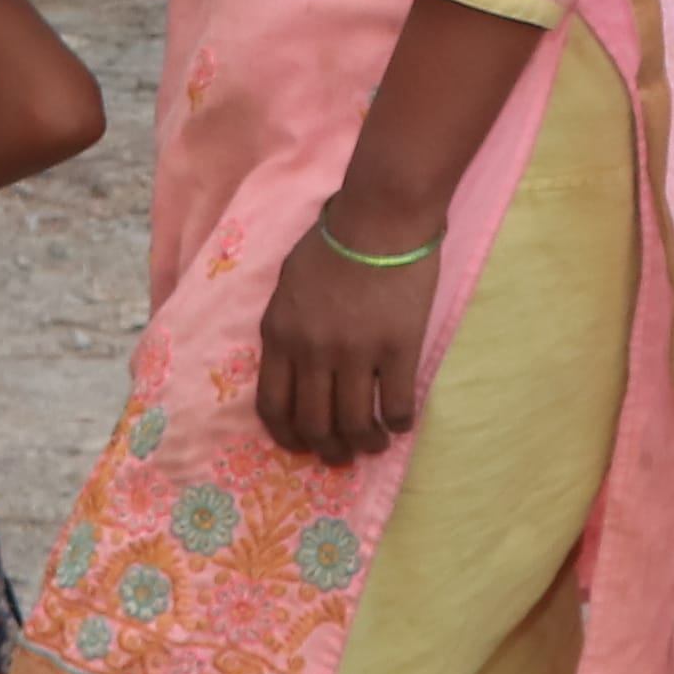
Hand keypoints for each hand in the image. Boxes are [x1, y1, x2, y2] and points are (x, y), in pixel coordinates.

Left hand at [255, 207, 436, 462]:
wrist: (380, 217)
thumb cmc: (333, 242)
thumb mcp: (288, 284)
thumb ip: (286, 327)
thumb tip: (293, 366)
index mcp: (279, 334)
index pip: (273, 406)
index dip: (287, 436)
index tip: (302, 446)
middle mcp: (311, 351)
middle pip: (314, 424)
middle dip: (328, 450)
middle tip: (342, 456)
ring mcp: (355, 353)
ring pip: (354, 424)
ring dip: (365, 443)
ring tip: (375, 444)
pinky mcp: (397, 349)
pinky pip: (396, 405)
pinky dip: (398, 423)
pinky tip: (401, 422)